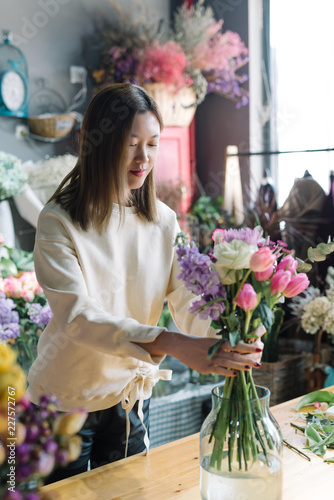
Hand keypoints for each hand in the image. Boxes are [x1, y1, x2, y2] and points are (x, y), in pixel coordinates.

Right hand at [134, 325, 264, 376]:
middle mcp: (216, 350)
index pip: (236, 344)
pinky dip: (227, 372)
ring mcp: (211, 359)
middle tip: (259, 363)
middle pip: (234, 354)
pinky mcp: (205, 368)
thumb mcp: (211, 342)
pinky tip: (235, 375)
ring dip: (240, 366)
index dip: (248, 346)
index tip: (259, 348)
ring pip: (228, 362)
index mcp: (218, 342)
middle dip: (248, 358)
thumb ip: (223, 347)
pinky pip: (218, 370)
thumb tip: (238, 350)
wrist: (180, 345)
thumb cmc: (198, 343)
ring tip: (250, 368)